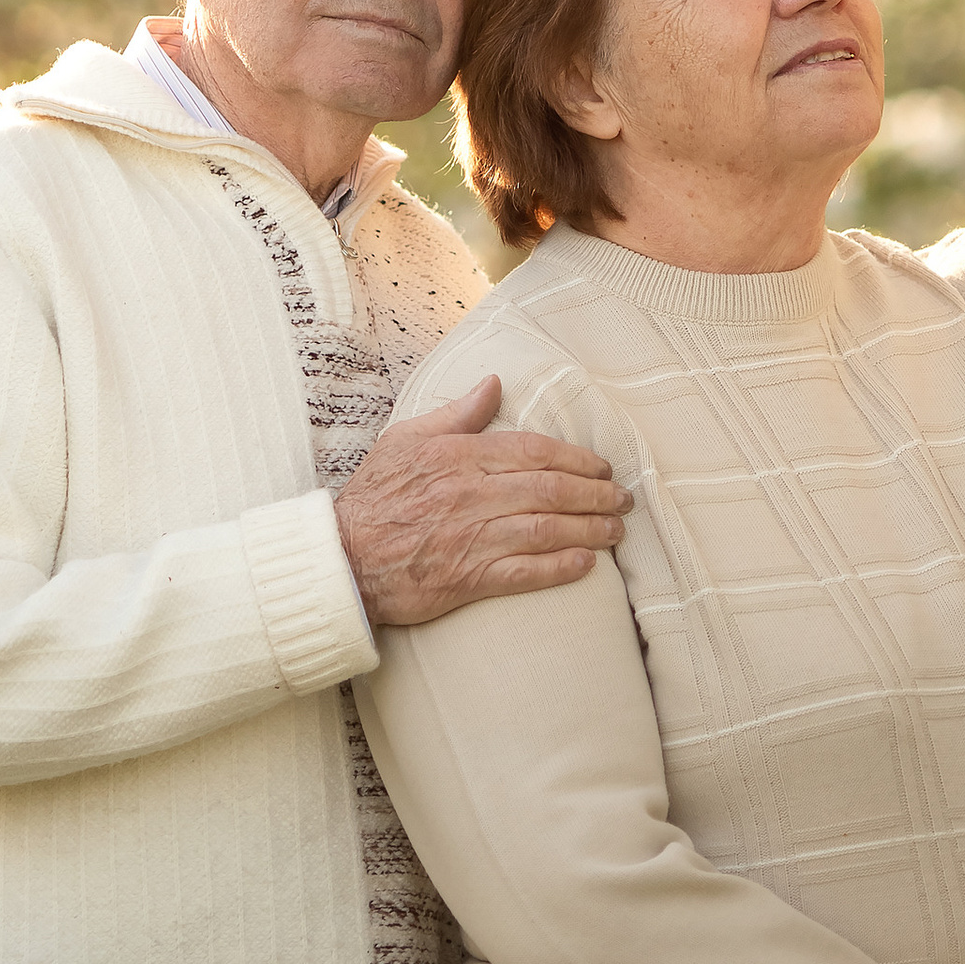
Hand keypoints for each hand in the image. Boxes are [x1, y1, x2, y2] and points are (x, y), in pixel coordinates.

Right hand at [336, 376, 629, 627]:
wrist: (342, 558)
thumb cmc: (374, 496)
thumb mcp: (407, 438)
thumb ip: (456, 413)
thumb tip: (493, 383)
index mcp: (460, 456)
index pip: (533, 451)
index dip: (576, 459)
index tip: (601, 467)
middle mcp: (471, 494)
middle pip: (549, 490)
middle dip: (595, 494)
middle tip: (623, 500)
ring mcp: (471, 538)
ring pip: (545, 530)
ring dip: (589, 530)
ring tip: (615, 531)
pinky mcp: (467, 579)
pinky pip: (524, 573)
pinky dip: (559, 568)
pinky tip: (586, 565)